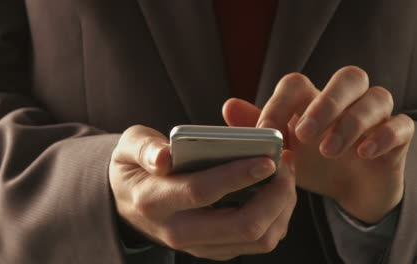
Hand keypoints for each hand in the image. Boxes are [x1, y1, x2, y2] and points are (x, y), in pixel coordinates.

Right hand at [109, 125, 295, 259]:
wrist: (130, 203)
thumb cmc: (136, 167)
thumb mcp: (129, 147)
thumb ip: (144, 148)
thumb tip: (163, 158)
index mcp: (155, 200)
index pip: (201, 192)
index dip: (237, 176)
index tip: (267, 159)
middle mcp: (178, 231)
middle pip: (240, 225)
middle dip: (275, 196)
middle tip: (286, 164)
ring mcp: (199, 245)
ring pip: (255, 239)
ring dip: (281, 208)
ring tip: (287, 175)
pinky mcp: (214, 248)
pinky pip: (256, 242)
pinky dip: (277, 218)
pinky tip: (278, 191)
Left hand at [223, 66, 413, 222]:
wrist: (348, 192)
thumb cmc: (312, 165)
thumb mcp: (283, 151)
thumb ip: (259, 130)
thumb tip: (228, 106)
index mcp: (314, 100)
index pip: (298, 83)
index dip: (280, 103)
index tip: (266, 133)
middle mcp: (348, 101)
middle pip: (348, 77)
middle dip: (325, 103)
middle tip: (304, 134)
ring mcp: (376, 117)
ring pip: (377, 97)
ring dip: (351, 121)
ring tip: (328, 151)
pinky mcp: (398, 137)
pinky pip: (402, 125)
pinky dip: (385, 135)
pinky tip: (364, 153)